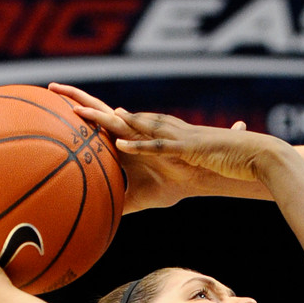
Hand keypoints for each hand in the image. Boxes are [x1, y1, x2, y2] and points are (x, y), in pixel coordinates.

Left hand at [49, 83, 268, 211]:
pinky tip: (120, 144)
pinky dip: (139, 145)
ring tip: (77, 111)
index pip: (110, 122)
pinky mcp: (187, 146)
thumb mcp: (179, 184)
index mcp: (150, 139)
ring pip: (131, 124)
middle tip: (53, 87)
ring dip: (105, 119)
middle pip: (111, 114)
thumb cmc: (218, 169)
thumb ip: (149, 195)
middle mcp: (156, 132)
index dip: (84, 111)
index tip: (56, 103)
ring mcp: (170, 137)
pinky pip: (158, 146)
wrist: (250, 157)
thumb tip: (115, 214)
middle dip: (82, 101)